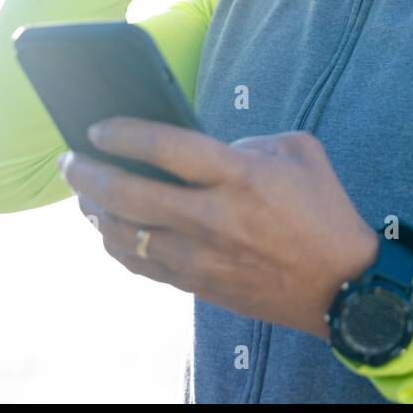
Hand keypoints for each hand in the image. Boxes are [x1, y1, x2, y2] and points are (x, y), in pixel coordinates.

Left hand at [59, 119, 378, 341]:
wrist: (342, 285)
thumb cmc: (325, 212)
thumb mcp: (300, 152)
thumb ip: (250, 139)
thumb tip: (208, 148)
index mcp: (239, 175)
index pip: (165, 147)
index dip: (123, 133)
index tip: (97, 127)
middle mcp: (212, 217)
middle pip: (128, 193)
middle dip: (87, 174)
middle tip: (70, 160)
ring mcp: (201, 256)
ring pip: (125, 235)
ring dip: (95, 212)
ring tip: (84, 194)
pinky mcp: (198, 284)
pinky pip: (141, 264)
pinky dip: (117, 245)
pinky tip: (110, 230)